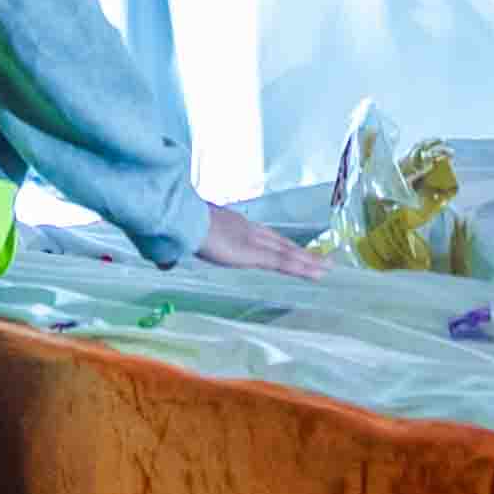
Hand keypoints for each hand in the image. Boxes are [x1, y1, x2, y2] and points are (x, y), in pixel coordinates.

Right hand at [191, 203, 325, 278]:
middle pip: (281, 244)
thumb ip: (179, 247)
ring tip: (328, 267)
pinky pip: (284, 263)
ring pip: (288, 253)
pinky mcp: (256, 254)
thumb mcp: (181, 237)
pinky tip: (317, 273)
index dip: (281, 243)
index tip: (294, 248)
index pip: (264, 236)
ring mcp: (255, 242)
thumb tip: (165, 260)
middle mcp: (249, 231)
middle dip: (301, 252)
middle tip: (321, 258)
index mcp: (234, 226)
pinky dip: (302, 268)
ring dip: (309, 261)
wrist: (182, 220)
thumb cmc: (178, 227)